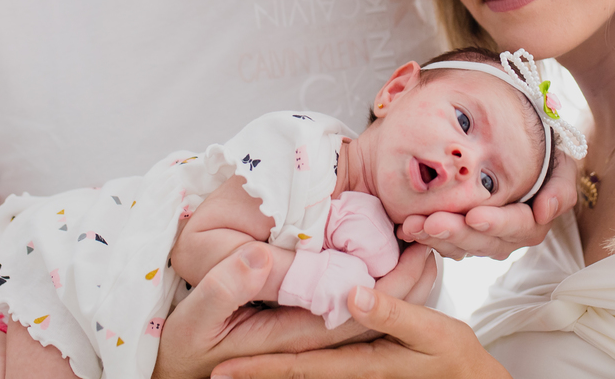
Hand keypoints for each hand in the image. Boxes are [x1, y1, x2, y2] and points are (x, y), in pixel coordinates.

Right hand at [152, 243, 436, 377]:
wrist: (180, 369)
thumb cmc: (185, 346)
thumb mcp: (196, 317)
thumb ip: (229, 285)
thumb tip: (260, 258)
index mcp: (293, 338)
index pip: (353, 313)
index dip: (389, 286)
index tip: (416, 251)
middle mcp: (314, 347)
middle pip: (372, 316)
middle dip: (406, 283)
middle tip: (434, 246)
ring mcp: (315, 343)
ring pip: (368, 318)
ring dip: (398, 286)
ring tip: (426, 250)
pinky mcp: (308, 334)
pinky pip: (354, 315)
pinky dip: (378, 290)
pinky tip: (393, 265)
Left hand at [212, 284, 509, 378]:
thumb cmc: (456, 357)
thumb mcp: (431, 331)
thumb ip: (391, 313)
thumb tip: (350, 292)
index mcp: (362, 365)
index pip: (300, 367)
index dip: (260, 368)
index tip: (222, 369)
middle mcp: (352, 376)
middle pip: (293, 375)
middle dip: (253, 374)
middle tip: (211, 372)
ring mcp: (355, 376)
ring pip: (305, 372)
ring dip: (272, 372)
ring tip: (232, 366)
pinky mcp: (362, 372)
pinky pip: (322, 370)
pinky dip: (298, 367)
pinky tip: (281, 359)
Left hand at [398, 149, 576, 259]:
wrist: (509, 145)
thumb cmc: (540, 155)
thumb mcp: (560, 165)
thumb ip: (561, 186)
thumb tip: (547, 212)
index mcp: (531, 222)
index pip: (517, 228)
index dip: (497, 223)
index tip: (474, 215)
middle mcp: (505, 236)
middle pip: (482, 242)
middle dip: (457, 233)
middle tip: (432, 222)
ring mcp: (480, 239)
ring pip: (458, 246)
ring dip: (435, 237)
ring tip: (412, 225)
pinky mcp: (458, 236)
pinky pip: (441, 241)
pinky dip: (424, 235)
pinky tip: (405, 225)